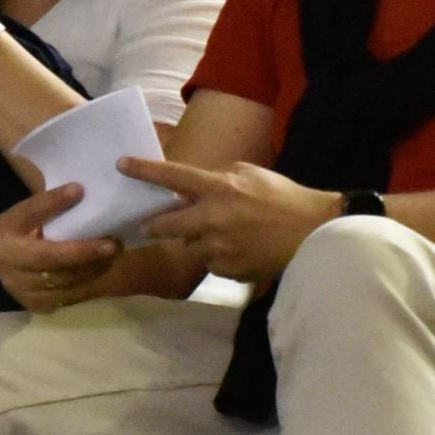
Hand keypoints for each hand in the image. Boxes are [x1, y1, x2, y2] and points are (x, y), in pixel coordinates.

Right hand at [0, 184, 121, 313]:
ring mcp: (18, 287)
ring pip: (62, 280)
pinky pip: (67, 295)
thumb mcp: (31, 212)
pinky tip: (101, 267)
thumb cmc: (27, 231)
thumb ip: (50, 204)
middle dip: (84, 251)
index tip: (79, 190)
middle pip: (49, 257)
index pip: (29, 212)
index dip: (53, 202)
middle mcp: (5, 261)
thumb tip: (80, 191)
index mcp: (3, 230)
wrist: (10, 265)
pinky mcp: (34, 304)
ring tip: (113, 253)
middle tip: (113, 244)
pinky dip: (88, 281)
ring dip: (92, 267)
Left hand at [122, 157, 339, 283]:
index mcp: (219, 188)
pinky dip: (218, 256)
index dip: (144, 170)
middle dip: (154, 224)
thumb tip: (192, 187)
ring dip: (199, 240)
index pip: (173, 176)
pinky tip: (241, 248)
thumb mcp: (250, 174)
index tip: (121, 164)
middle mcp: (212, 219)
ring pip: (190, 245)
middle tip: (150, 223)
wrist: (313, 233)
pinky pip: (210, 262)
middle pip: (164, 225)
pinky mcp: (227, 270)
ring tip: (228, 234)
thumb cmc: (283, 197)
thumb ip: (217, 178)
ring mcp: (218, 247)